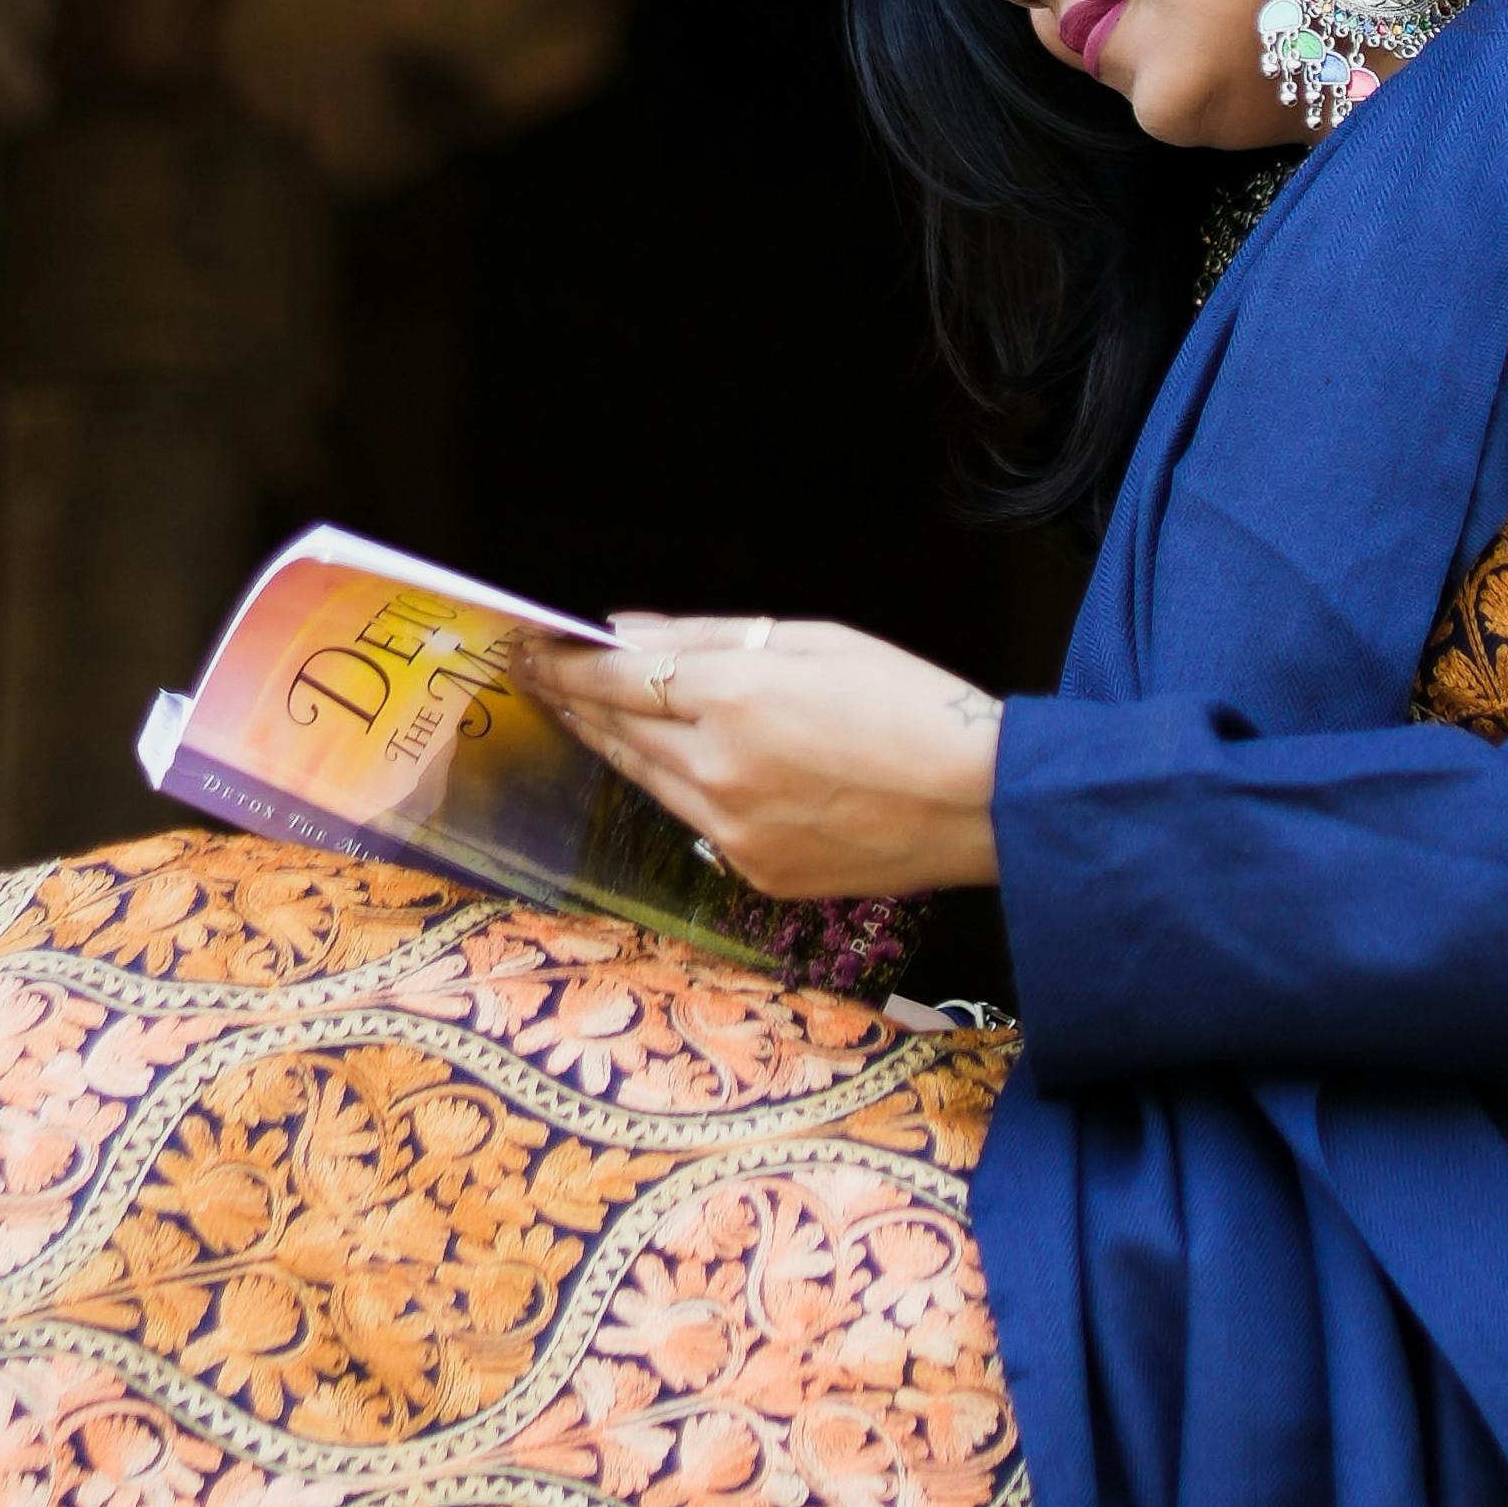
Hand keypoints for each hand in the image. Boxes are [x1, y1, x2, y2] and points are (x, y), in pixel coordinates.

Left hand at [517, 615, 1007, 895]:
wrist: (980, 802)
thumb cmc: (910, 703)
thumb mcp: (813, 639)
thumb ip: (705, 639)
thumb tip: (626, 633)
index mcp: (734, 697)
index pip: (614, 678)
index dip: (562, 662)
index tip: (527, 645)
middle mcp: (719, 770)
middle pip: (616, 730)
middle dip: (569, 698)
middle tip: (532, 674)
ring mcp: (732, 832)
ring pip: (642, 779)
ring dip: (604, 742)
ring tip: (574, 711)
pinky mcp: (753, 874)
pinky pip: (691, 821)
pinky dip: (669, 787)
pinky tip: (659, 763)